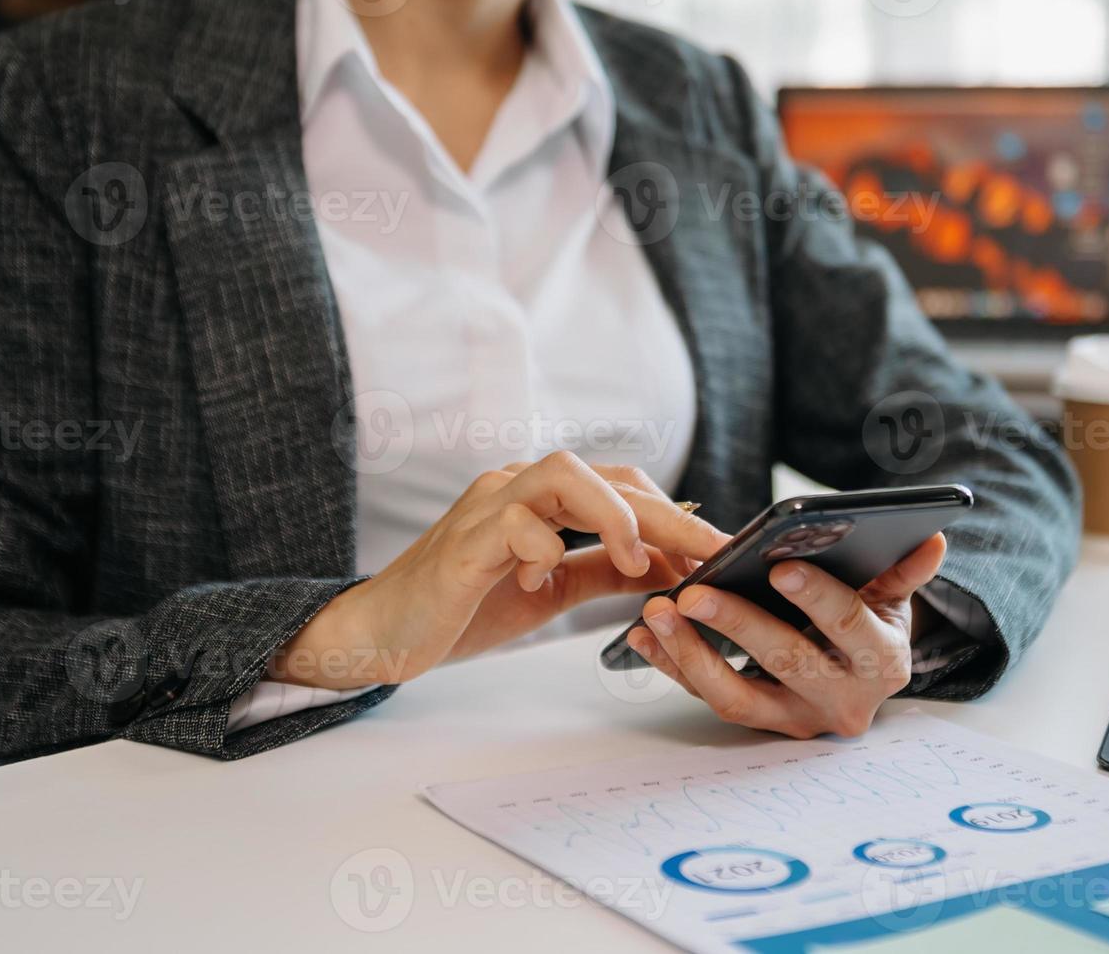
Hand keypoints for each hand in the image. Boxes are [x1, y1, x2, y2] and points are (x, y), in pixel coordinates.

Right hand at [271, 452, 729, 687]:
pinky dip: (542, 550)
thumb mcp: (554, 590)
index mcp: (544, 499)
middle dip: (671, 517)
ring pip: (564, 475)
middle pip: (610, 479)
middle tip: (713, 554)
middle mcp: (518, 487)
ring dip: (613, 515)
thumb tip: (672, 570)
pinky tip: (542, 583)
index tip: (723, 552)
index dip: (678, 516)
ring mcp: (488, 506)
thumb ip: (606, 573)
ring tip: (636, 560)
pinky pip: (514, 524)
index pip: (626, 487)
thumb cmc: (466, 604)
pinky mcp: (462, 542)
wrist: (385, 633)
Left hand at [627, 533, 946, 738]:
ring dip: (690, 655)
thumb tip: (932, 540)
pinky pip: (708, 699)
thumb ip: (904, 571)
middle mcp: (842, 701)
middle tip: (693, 593)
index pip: (850, 627)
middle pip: (786, 662)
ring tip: (656, 612)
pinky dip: (673, 667)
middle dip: (737, 625)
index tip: (782, 567)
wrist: (858, 676)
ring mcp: (796, 719)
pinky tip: (643, 636)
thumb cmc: (871, 622)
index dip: (818, 598)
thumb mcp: (892, 598)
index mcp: (883, 663)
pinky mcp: (758, 725)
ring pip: (738, 697)